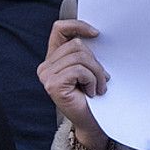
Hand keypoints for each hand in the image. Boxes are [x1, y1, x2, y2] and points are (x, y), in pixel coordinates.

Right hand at [38, 20, 109, 149]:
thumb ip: (87, 54)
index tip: (96, 33)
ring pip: (80, 57)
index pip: (59, 29)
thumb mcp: (92, 70)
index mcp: (54, 58)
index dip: (77, 26)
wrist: (94, 123)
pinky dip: (92, 81)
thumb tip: (96, 35)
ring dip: (97, 74)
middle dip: (96, 63)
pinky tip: (92, 93)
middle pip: (77, 45)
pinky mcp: (53, 84)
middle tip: (103, 80)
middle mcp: (46, 66)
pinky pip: (79, 70)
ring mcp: (47, 75)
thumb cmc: (95, 98)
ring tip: (98, 88)